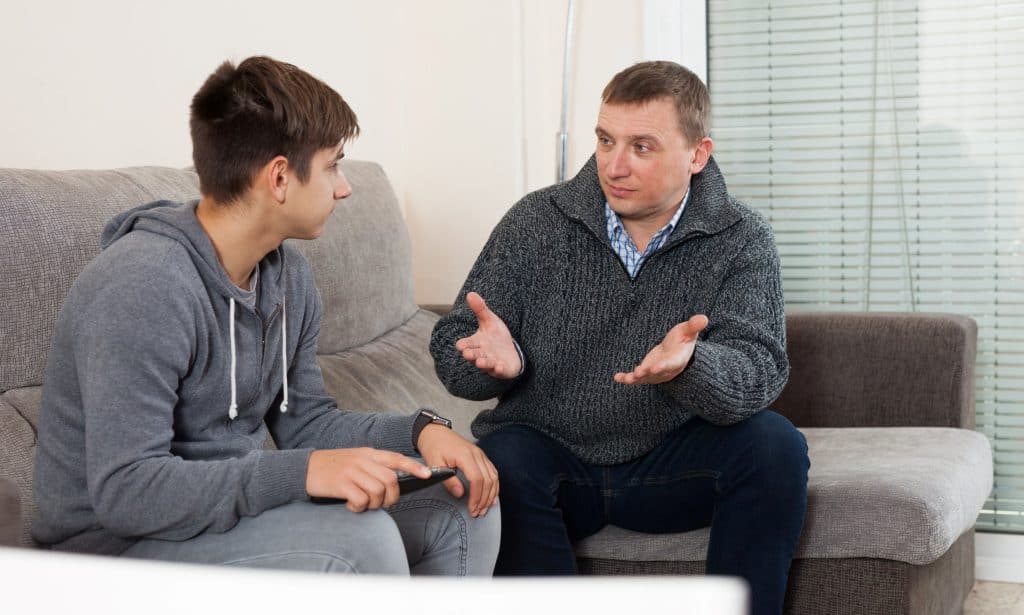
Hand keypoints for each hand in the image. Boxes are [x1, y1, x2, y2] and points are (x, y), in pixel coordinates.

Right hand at [306, 448, 430, 512]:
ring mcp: (351, 471)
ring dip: (374, 504)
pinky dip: (359, 508)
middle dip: (392, 496)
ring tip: (364, 504)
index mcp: (368, 453)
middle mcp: (362, 460)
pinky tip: (352, 506)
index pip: (396, 458)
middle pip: (390, 479)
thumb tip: (393, 482)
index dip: (413, 467)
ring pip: (378, 491)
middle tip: (383, 503)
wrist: (304, 468)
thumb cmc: (333, 467)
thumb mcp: (355, 460)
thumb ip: (373, 467)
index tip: (428, 475)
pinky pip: (361, 499)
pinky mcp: (341, 484)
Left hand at [416, 424, 498, 517]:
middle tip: (478, 512)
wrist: (434, 432)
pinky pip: (492, 471)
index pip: (477, 479)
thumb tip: (460, 494)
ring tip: (485, 508)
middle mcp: (477, 454)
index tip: (472, 508)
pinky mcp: (481, 455)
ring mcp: (480, 454)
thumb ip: (448, 480)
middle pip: (488, 480)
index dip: (476, 497)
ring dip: (491, 494)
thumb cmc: (434, 446)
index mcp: (465, 455)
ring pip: (494, 476)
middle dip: (484, 499)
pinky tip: (491, 495)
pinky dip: (494, 485)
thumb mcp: (435, 464)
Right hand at [454, 291, 521, 378]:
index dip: (463, 345)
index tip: (460, 345)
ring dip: (483, 363)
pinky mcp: (502, 370)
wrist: (511, 351)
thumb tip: (470, 293)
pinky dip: (499, 370)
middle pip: (473, 355)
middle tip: (467, 354)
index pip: (466, 344)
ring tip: (480, 362)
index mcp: (476, 343)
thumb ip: (480, 309)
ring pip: (485, 365)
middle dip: (470, 355)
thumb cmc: (496, 337)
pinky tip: (500, 367)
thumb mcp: (490, 321)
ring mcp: (491, 363)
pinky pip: (500, 371)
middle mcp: (481, 354)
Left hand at [614, 315, 708, 384]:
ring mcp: (655, 373)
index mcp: (677, 360)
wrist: (675, 352)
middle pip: (656, 373)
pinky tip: (617, 377)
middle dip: (648, 373)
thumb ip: (693, 326)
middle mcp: (665, 369)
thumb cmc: (682, 340)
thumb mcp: (687, 331)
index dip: (663, 366)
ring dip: (636, 378)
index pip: (671, 364)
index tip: (655, 367)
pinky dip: (626, 378)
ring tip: (627, 378)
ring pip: (645, 378)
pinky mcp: (645, 373)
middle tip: (639, 373)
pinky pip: (635, 378)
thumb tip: (704, 318)